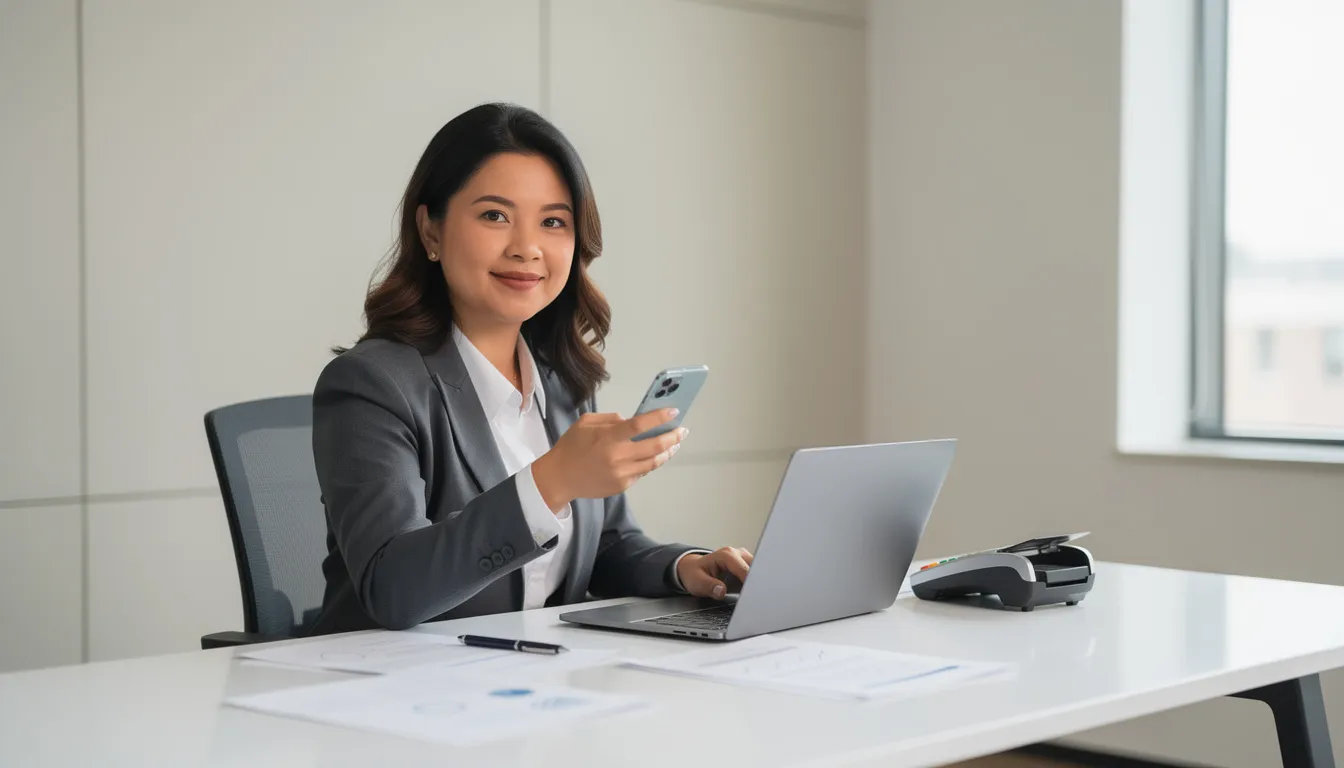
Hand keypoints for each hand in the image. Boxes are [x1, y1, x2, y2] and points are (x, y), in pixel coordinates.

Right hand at [531, 408, 686, 508]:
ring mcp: (622, 473)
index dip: (659, 418)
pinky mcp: (622, 485)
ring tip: (675, 443)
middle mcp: (618, 456)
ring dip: (667, 451)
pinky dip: (651, 463)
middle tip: (682, 430)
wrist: (559, 478)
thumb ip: (610, 419)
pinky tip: (655, 456)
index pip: (640, 425)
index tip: (674, 412)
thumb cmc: (571, 446)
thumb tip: (632, 420)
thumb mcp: (585, 423)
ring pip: (654, 462)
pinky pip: (643, 472)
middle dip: (672, 436)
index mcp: (608, 437)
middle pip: (654, 445)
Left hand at [676, 547, 753, 599]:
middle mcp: (738, 554)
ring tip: (754, 597)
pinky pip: (757, 576)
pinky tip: (753, 595)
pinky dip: (756, 586)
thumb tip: (721, 591)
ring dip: (758, 584)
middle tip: (756, 598)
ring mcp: (744, 560)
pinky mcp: (747, 567)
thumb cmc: (694, 574)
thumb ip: (709, 586)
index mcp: (726, 555)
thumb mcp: (697, 582)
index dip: (750, 583)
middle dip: (757, 583)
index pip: (744, 569)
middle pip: (756, 567)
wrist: (693, 569)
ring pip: (760, 571)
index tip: (752, 595)